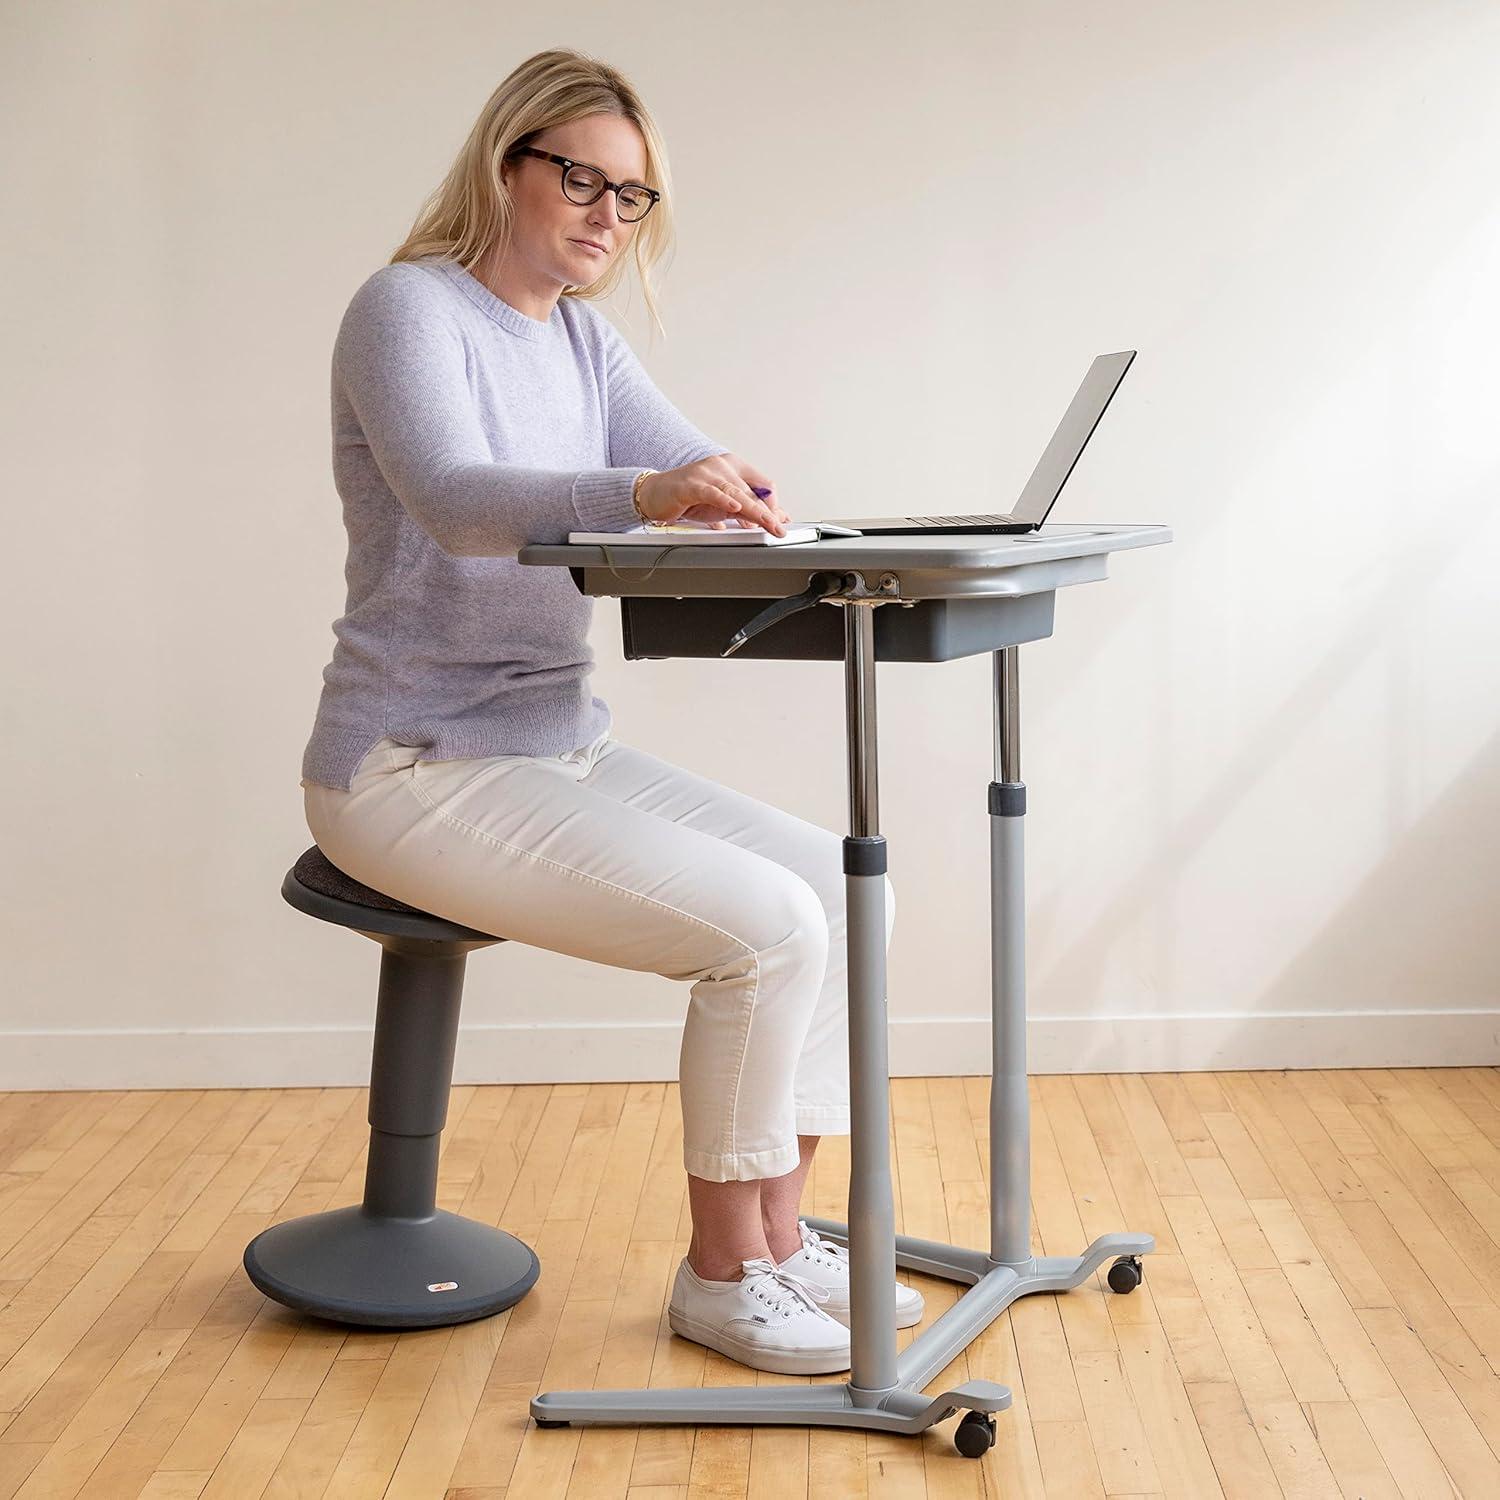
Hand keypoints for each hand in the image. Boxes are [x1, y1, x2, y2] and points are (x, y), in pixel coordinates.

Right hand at [636, 453, 790, 535]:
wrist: (655, 494)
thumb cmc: (688, 498)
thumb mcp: (723, 506)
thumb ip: (745, 511)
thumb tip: (771, 519)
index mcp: (733, 466)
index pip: (763, 484)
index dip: (774, 504)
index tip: (780, 521)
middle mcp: (723, 466)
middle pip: (753, 490)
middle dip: (768, 512)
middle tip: (779, 528)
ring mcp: (707, 473)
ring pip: (737, 493)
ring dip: (755, 511)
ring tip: (768, 523)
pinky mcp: (691, 485)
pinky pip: (712, 492)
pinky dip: (724, 500)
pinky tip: (735, 506)